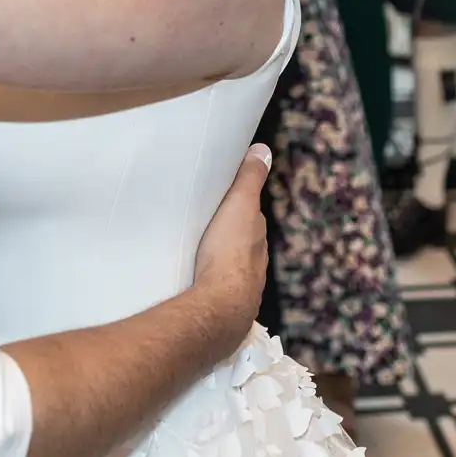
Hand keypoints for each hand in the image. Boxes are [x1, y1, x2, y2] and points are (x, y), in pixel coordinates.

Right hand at [191, 143, 272, 333]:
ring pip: (226, 266)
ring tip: (193, 250)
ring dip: (214, 258)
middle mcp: (254, 263)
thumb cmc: (230, 253)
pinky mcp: (223, 305)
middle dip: (224, 234)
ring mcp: (240, 286)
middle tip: (202, 223)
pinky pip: (214, 286)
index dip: (236, 206)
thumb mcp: (240, 205)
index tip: (220, 198)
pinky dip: (206, 279)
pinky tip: (193, 279)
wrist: (219, 306)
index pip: (249, 218)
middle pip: (238, 243)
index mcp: (257, 238)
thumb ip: (250, 178)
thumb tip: (262, 150)